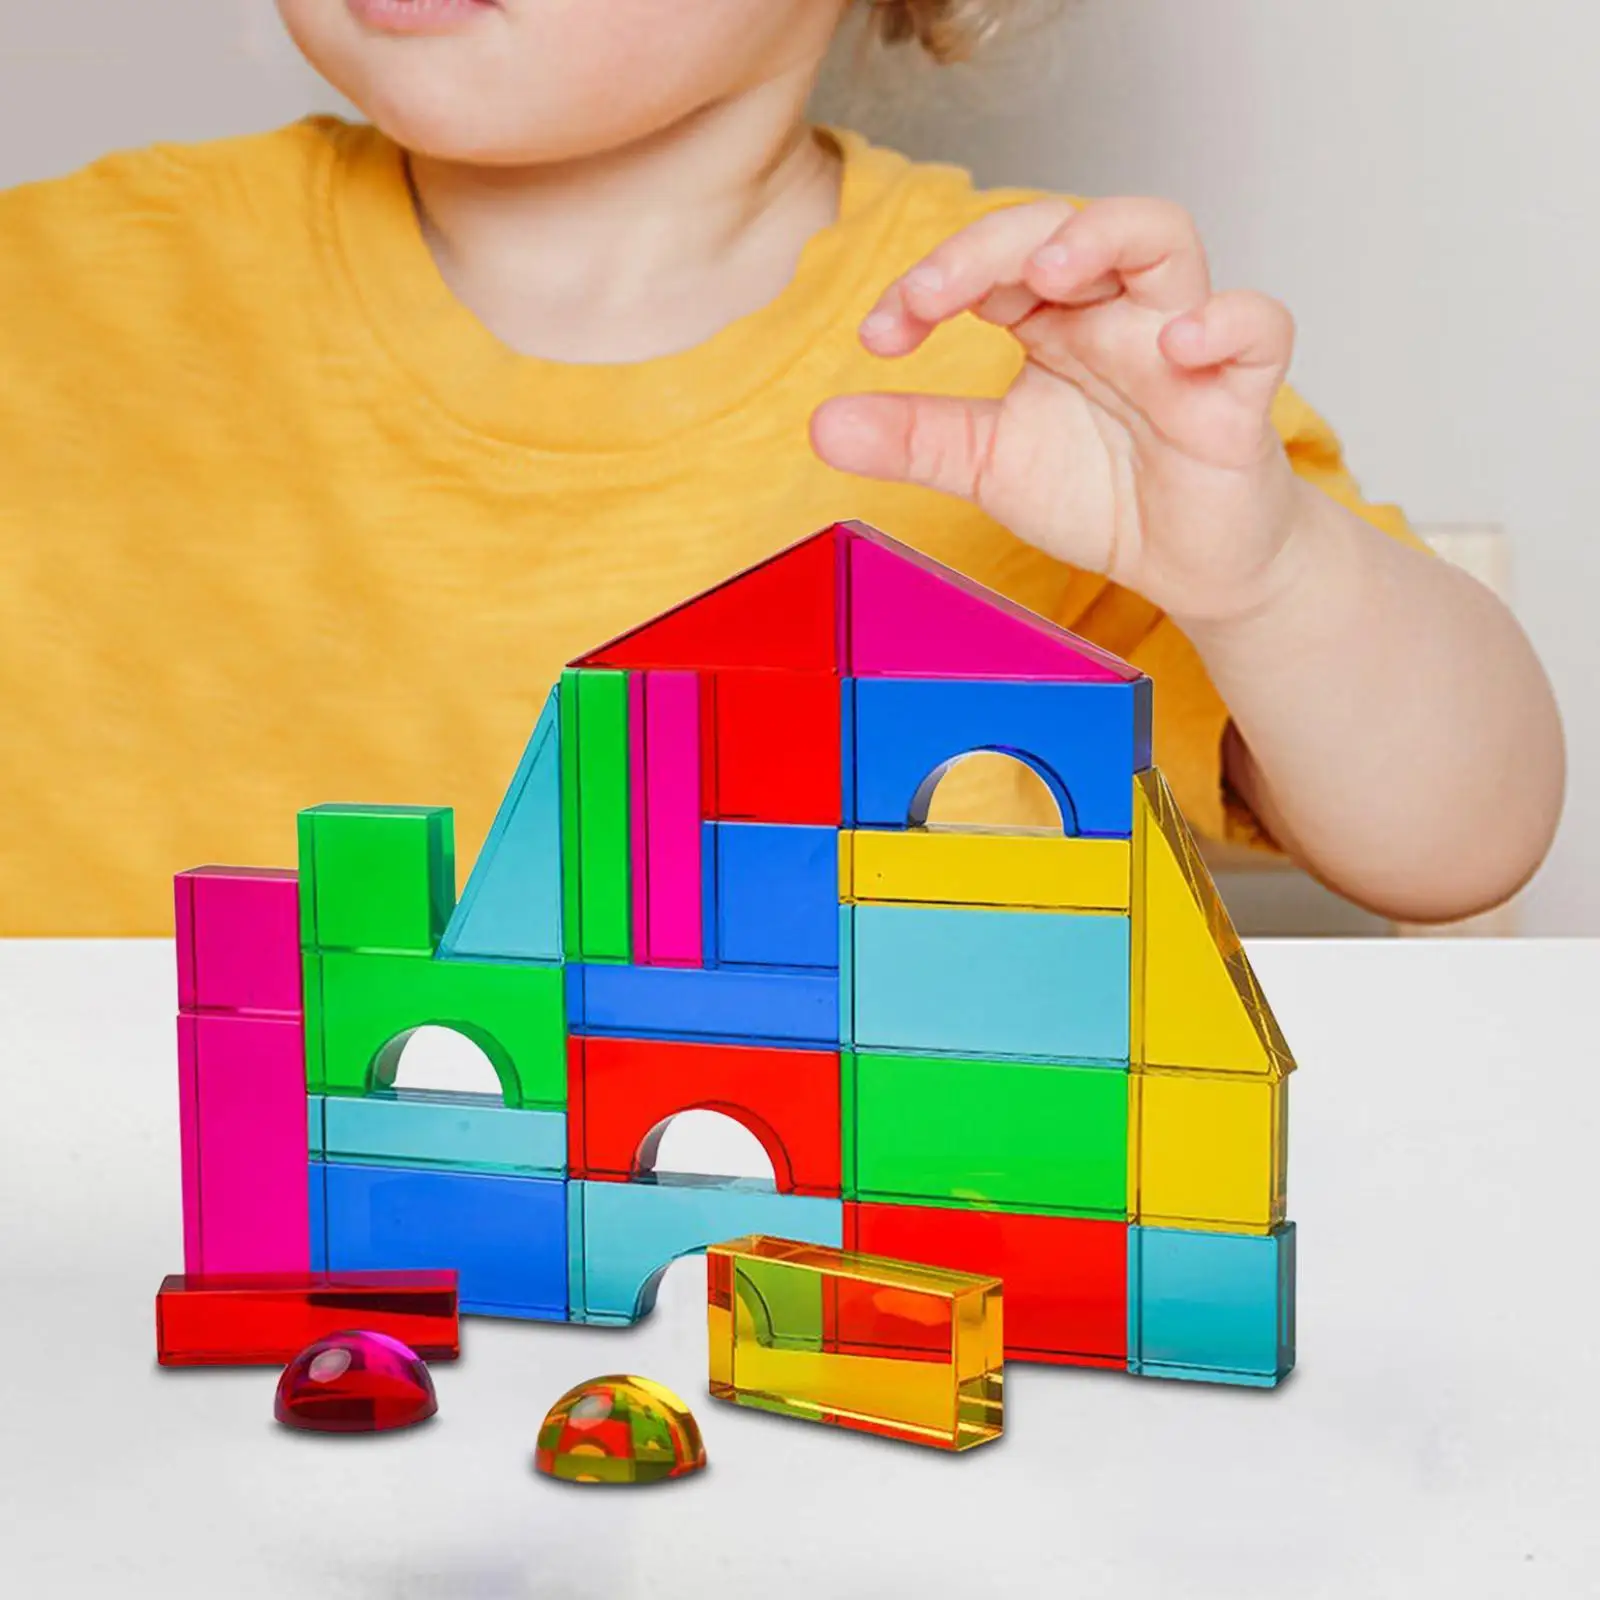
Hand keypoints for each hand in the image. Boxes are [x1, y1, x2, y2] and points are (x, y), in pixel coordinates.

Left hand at [810, 196, 1306, 624]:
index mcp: (1053, 320)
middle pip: (1065, 223)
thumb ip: (914, 439)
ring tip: (1048, 274)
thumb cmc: (1102, 493)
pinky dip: (1224, 322)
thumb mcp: (989, 465)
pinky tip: (1176, 345)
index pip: (990, 261)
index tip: (880, 334)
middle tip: (930, 296)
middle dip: (992, 246)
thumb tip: (820, 425)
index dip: (931, 280)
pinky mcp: (1242, 391)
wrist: (1189, 564)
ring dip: (1102, 236)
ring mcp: (1181, 342)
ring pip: (1163, 236)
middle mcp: (1114, 313)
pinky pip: (1259, 326)